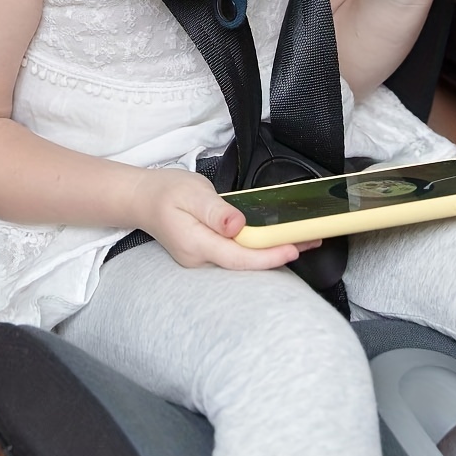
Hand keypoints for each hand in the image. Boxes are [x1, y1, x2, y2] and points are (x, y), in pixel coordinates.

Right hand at [131, 167, 315, 269]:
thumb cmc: (166, 192)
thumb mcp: (192, 193)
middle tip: (313, 240)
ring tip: (304, 239)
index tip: (293, 248)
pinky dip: (259, 249)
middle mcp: (200, 259)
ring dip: (272, 251)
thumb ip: (215, 211)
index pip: (239, 257)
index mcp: (196, 245)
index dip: (268, 256)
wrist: (142, 199)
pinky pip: (237, 256)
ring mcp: (202, 259)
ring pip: (243, 261)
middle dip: (279, 254)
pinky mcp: (207, 254)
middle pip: (246, 263)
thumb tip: (237, 225)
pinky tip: (276, 240)